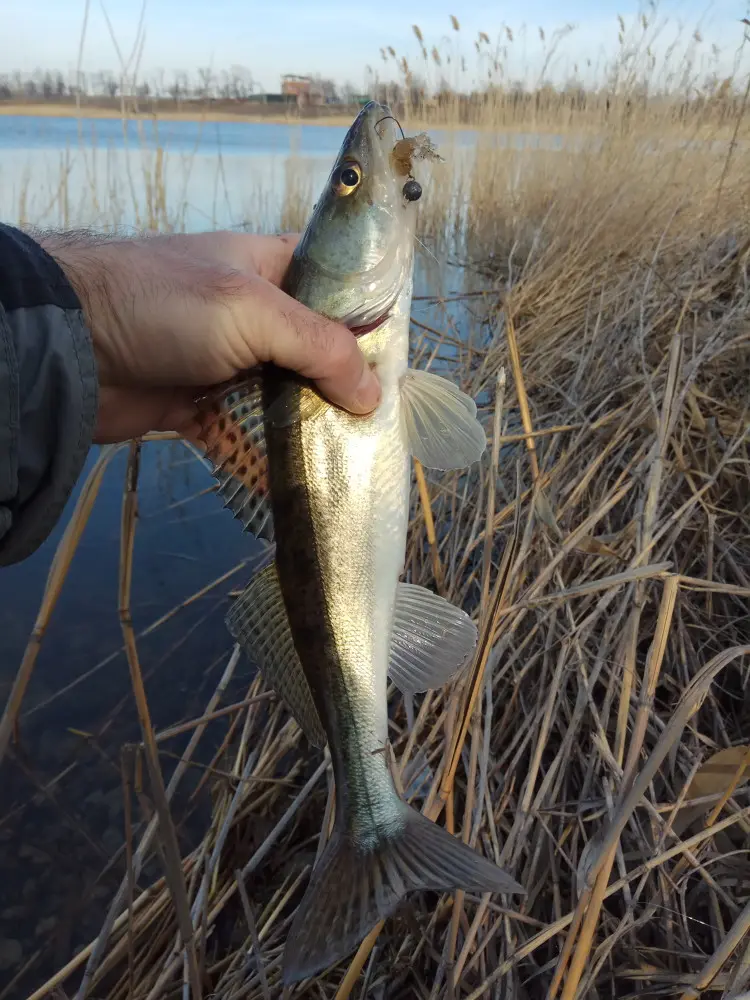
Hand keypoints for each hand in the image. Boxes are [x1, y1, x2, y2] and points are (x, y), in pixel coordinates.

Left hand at [38, 230, 381, 443]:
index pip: (335, 289)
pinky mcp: (199, 405)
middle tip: (379, 431)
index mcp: (269, 269)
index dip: (368, 323)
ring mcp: (225, 362)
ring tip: (350, 465)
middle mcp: (253, 314)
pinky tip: (296, 486)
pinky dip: (264, 459)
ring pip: (282, 398)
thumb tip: (374, 396)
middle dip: (343, 391)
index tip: (399, 369)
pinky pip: (243, 434)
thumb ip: (320, 348)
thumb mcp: (254, 311)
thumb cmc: (165, 304)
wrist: (69, 346)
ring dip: (308, 430)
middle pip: (314, 353)